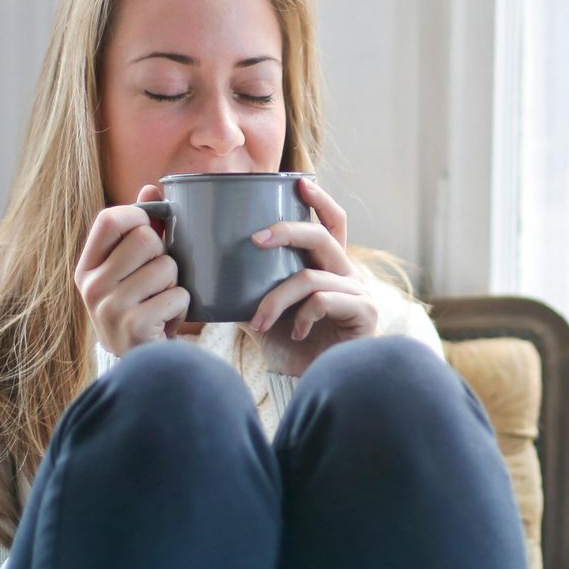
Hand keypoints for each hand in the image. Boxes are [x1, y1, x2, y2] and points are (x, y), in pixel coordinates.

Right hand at [72, 184, 188, 356]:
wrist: (138, 365)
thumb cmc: (138, 308)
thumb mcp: (129, 271)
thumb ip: (139, 229)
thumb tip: (151, 188)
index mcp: (87, 267)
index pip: (110, 219)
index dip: (138, 216)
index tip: (150, 229)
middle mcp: (92, 286)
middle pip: (146, 238)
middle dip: (164, 255)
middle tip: (159, 278)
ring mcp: (110, 307)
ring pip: (167, 267)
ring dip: (176, 283)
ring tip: (162, 301)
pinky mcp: (135, 326)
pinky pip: (178, 295)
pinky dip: (182, 306)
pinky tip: (167, 320)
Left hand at [241, 176, 379, 375]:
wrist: (311, 385)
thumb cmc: (290, 348)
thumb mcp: (262, 311)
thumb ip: (245, 289)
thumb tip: (204, 271)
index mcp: (328, 267)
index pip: (332, 224)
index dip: (320, 201)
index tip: (299, 183)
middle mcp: (348, 275)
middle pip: (321, 236)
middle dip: (286, 231)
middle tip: (254, 239)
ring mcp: (359, 293)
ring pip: (310, 276)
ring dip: (276, 299)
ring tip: (258, 322)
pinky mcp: (364, 313)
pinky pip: (323, 300)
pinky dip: (302, 315)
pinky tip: (295, 333)